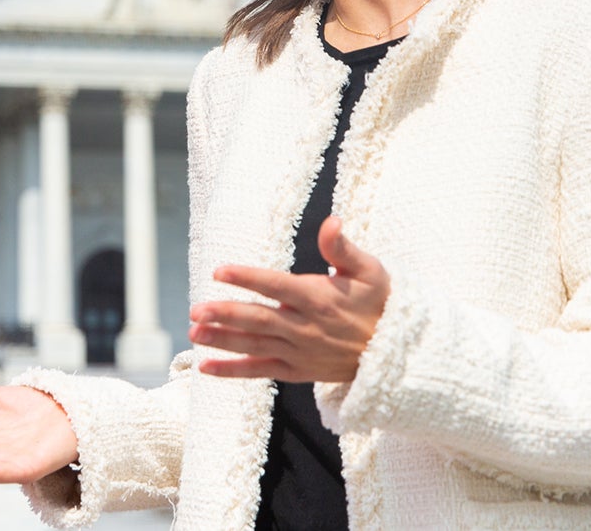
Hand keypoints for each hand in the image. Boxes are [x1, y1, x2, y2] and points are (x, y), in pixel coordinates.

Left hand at [189, 216, 390, 382]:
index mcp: (319, 298)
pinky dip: (233, 371)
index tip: (219, 270)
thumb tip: (331, 220)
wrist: (397, 353)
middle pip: (260, 320)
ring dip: (223, 340)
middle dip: (225, 315)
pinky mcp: (297, 371)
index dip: (247, 278)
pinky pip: (261, 370)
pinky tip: (205, 367)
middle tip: (195, 310)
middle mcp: (306, 327)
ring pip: (255, 345)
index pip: (276, 286)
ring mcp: (300, 352)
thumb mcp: (370, 270)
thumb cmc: (381, 304)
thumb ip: (343, 248)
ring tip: (194, 332)